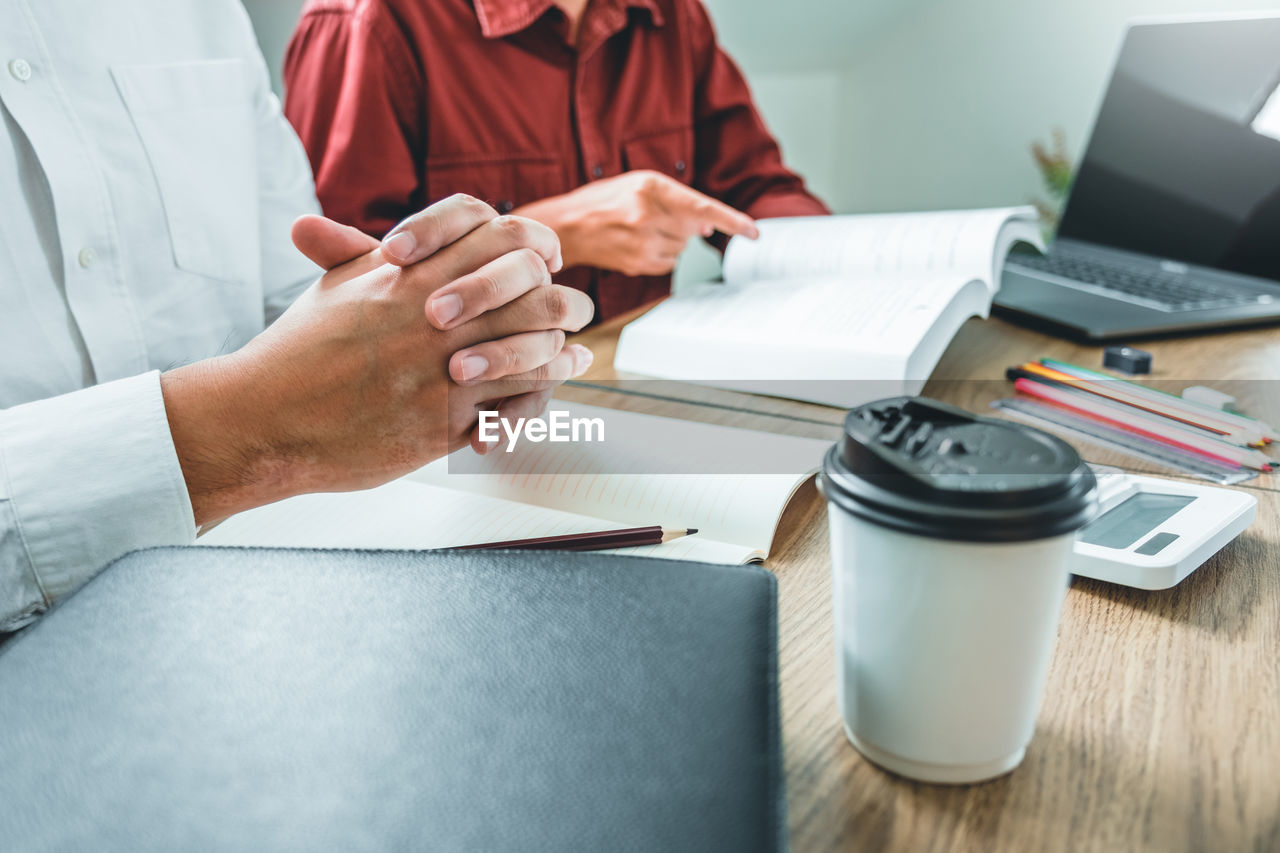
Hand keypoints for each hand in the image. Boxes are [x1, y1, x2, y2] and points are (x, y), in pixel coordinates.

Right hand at [162, 195, 593, 525]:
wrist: (265, 417)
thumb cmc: (297, 352)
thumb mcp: (335, 288)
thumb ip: (368, 255)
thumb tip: (395, 243)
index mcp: (409, 274)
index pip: (498, 238)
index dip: (533, 247)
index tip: (545, 261)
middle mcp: (430, 316)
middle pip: (531, 294)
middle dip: (562, 302)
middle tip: (575, 310)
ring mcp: (438, 370)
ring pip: (532, 352)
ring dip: (559, 353)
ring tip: (571, 356)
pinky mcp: (440, 422)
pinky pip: (509, 408)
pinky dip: (534, 403)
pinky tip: (543, 399)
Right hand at [514, 170, 758, 275]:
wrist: (567, 227)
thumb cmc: (604, 200)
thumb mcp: (639, 183)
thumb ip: (676, 200)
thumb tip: (708, 228)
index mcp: (651, 188)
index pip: (702, 207)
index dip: (732, 221)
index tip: (753, 232)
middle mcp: (648, 216)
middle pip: (693, 229)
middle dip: (685, 224)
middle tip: (660, 216)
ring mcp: (643, 243)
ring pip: (682, 247)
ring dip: (672, 239)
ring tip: (642, 229)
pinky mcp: (639, 264)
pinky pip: (669, 262)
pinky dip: (661, 253)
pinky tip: (639, 243)